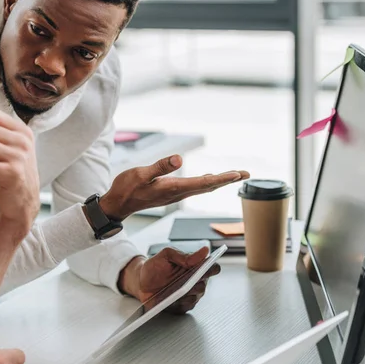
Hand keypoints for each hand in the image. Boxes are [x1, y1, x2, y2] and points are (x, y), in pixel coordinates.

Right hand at [99, 155, 248, 220]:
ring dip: (220, 181)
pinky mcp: (171, 192)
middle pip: (208, 185)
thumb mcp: (141, 174)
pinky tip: (210, 179)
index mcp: (173, 188)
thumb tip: (179, 159)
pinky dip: (207, 182)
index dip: (222, 178)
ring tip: (235, 175)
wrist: (118, 204)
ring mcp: (175, 194)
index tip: (238, 174)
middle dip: (228, 179)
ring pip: (203, 187)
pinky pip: (195, 187)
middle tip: (246, 173)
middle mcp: (178, 193)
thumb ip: (160, 166)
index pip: (203, 182)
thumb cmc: (127, 188)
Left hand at [118, 247, 220, 314]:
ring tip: (178, 290)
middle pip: (204, 284)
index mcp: (194, 267)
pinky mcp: (182, 306)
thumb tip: (204, 251)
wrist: (140, 282)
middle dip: (198, 282)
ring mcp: (190, 295)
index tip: (206, 268)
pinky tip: (172, 298)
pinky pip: (186, 306)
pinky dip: (179, 302)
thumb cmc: (154, 267)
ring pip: (196, 296)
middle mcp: (195, 281)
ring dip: (188, 293)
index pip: (211, 267)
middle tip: (191, 279)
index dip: (212, 267)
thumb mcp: (165, 255)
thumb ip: (183, 254)